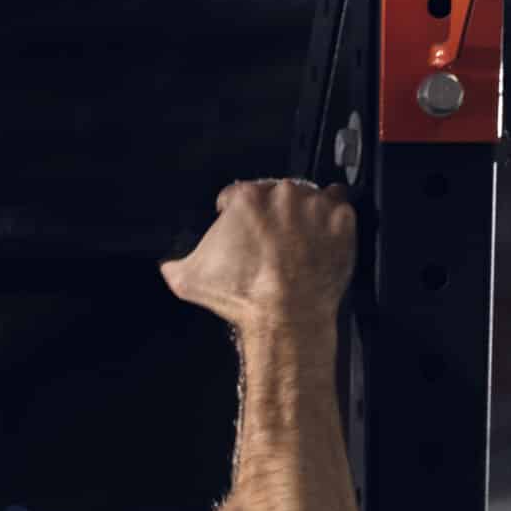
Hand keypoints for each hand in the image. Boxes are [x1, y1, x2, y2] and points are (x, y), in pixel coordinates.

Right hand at [159, 179, 354, 332]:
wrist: (286, 317)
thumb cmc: (242, 296)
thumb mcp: (190, 280)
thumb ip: (175, 262)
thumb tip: (169, 263)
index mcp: (245, 198)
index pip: (235, 195)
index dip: (233, 212)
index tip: (238, 229)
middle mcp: (283, 193)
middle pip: (273, 192)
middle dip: (270, 213)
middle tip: (269, 240)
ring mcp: (315, 204)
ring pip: (307, 195)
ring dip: (301, 213)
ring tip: (296, 240)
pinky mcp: (342, 219)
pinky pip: (338, 205)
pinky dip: (330, 219)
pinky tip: (320, 237)